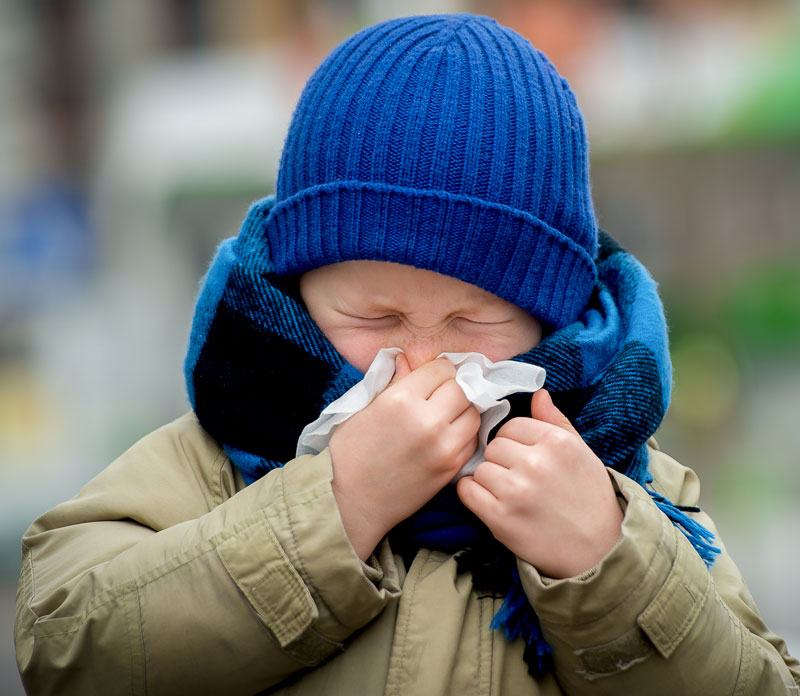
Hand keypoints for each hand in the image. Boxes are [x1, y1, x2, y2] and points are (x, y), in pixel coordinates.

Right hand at [329, 354, 480, 559]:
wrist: (352, 501)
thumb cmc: (350, 452)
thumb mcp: (364, 408)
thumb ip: (392, 382)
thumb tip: (406, 359)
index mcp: (400, 400)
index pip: (441, 369)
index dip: (436, 372)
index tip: (429, 379)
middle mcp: (427, 421)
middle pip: (462, 389)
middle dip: (452, 389)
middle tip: (438, 397)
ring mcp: (443, 447)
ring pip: (473, 413)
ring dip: (462, 411)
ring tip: (445, 416)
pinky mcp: (451, 468)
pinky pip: (472, 440)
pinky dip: (464, 434)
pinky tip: (446, 436)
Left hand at [456, 389, 622, 578]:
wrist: (598, 551)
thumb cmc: (589, 498)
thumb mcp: (581, 453)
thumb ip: (555, 421)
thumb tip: (538, 393)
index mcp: (556, 442)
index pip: (512, 426)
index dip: (515, 442)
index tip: (526, 458)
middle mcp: (536, 463)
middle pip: (494, 446)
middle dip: (501, 461)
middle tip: (519, 478)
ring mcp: (516, 491)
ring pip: (480, 468)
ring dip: (489, 480)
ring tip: (510, 494)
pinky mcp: (500, 518)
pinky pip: (467, 491)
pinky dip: (472, 495)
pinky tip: (490, 502)